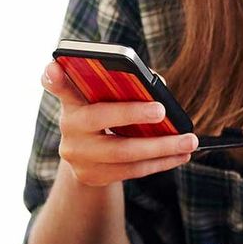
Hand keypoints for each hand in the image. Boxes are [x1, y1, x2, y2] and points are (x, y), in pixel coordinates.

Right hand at [40, 62, 197, 186]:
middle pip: (99, 119)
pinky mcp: (93, 176)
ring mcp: (79, 156)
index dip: (54, 77)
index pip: (58, 85)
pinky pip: (132, 171)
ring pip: (123, 153)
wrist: (85, 157)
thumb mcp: (102, 98)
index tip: (55, 66)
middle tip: (161, 110)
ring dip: (162, 148)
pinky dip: (160, 163)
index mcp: (72, 100)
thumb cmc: (102, 114)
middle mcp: (70, 127)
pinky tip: (180, 155)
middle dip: (133, 114)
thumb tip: (157, 82)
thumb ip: (122, 84)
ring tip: (189, 141)